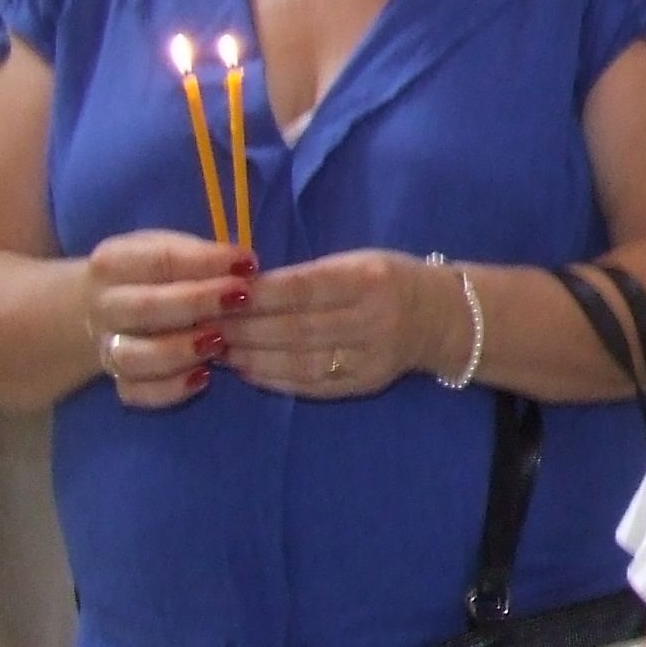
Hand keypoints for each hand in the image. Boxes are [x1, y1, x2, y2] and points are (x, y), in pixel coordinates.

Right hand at [85, 231, 255, 408]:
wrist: (111, 309)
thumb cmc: (157, 274)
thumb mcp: (175, 249)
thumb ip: (205, 257)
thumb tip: (246, 266)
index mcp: (115, 262)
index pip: (158, 260)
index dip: (205, 262)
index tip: (248, 264)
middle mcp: (105, 306)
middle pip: (143, 308)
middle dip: (197, 303)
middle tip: (241, 299)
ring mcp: (107, 346)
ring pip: (133, 356)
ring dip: (180, 350)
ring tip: (219, 342)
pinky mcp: (119, 379)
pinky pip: (137, 392)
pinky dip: (169, 389)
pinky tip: (204, 377)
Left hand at [221, 249, 462, 398]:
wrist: (442, 317)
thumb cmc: (388, 279)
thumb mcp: (355, 262)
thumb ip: (307, 277)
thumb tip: (242, 291)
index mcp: (368, 279)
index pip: (302, 289)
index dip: (257, 296)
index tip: (217, 296)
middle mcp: (372, 319)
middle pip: (297, 328)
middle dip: (244, 329)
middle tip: (203, 327)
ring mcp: (370, 356)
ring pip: (300, 360)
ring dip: (252, 357)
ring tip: (217, 350)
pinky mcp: (364, 383)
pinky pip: (312, 384)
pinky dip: (274, 378)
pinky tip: (248, 371)